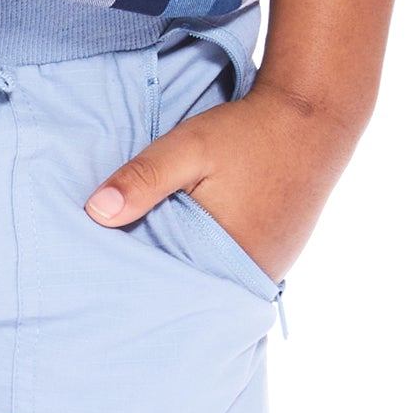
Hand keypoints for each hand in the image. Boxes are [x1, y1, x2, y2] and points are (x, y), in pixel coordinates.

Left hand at [83, 79, 361, 281]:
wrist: (316, 113)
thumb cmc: (250, 131)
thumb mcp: (188, 146)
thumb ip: (143, 178)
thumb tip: (95, 212)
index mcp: (227, 261)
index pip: (173, 298)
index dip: (142, 296)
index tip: (110, 295)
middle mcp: (252, 277)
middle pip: (195, 299)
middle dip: (163, 295)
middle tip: (121, 294)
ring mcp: (269, 270)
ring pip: (216, 289)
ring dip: (190, 282)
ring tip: (151, 279)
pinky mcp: (277, 257)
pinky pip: (235, 275)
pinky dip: (212, 269)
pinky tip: (191, 258)